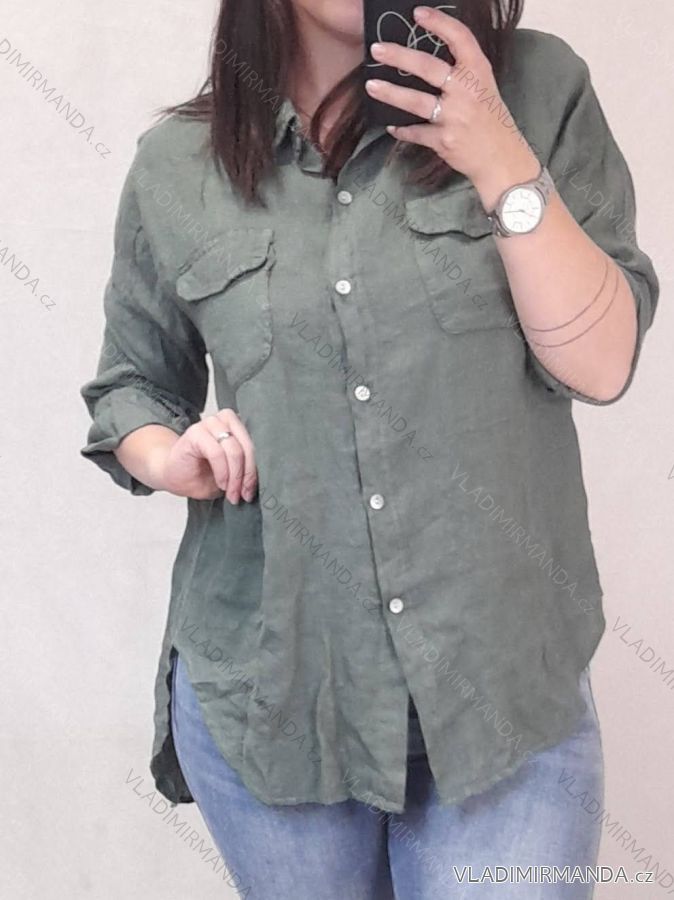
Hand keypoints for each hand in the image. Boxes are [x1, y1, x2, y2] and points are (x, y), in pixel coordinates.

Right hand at [159, 408, 257, 503]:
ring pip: (234, 449)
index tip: (253, 490)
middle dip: (248, 474)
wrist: (175, 478)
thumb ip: (247, 468)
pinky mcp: (196, 432)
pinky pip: (217, 452)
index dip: (257, 469)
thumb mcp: (233, 474)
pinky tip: (221, 484)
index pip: (257, 444)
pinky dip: (222, 471)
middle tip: (244, 494)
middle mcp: (225, 420)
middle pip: (248, 446)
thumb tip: (269, 476)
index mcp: (237, 426)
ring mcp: (210, 423)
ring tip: (232, 492)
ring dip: (235, 475)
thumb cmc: (203, 475)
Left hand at [364, 5, 539, 209]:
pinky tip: (392, 126)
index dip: (438, 23)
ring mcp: (454, 117)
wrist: (502, 160)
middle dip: (399, 56)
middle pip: (427, 67)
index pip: (459, 38)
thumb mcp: (484, 89)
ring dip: (390, 93)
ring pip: (415, 101)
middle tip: (377, 49)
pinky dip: (403, 130)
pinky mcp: (443, 140)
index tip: (418, 14)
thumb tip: (427, 62)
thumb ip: (462, 74)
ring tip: (371, 86)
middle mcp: (466, 91)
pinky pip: (416, 133)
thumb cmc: (491, 122)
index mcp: (478, 72)